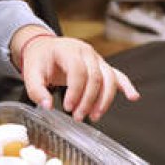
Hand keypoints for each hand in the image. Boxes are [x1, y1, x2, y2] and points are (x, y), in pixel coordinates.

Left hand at [15, 29, 139, 121]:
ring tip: (94, 116)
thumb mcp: (31, 72)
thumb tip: (47, 106)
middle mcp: (86, 52)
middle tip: (78, 117)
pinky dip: (126, 86)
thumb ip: (36, 90)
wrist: (45, 47)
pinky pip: (117, 74)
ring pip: (109, 78)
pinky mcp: (101, 66)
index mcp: (68, 50)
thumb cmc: (40, 59)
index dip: (75, 91)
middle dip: (89, 100)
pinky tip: (133, 96)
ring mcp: (96, 58)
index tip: (68, 107)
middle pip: (95, 77)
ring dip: (104, 100)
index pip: (78, 70)